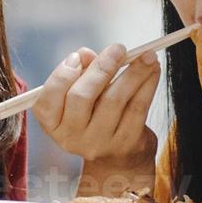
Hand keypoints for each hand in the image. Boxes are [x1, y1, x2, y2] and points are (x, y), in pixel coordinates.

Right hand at [34, 43, 160, 187]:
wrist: (118, 153)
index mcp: (52, 124)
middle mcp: (71, 137)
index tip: (78, 56)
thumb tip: (87, 54)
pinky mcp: (125, 143)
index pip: (48, 101)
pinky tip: (153, 70)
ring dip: (133, 73)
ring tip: (146, 55)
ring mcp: (98, 143)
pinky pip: (137, 108)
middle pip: (81, 97)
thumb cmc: (94, 111)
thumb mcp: (81, 93)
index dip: (62, 76)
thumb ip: (81, 72)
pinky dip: (147, 85)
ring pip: (115, 100)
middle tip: (118, 49)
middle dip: (101, 68)